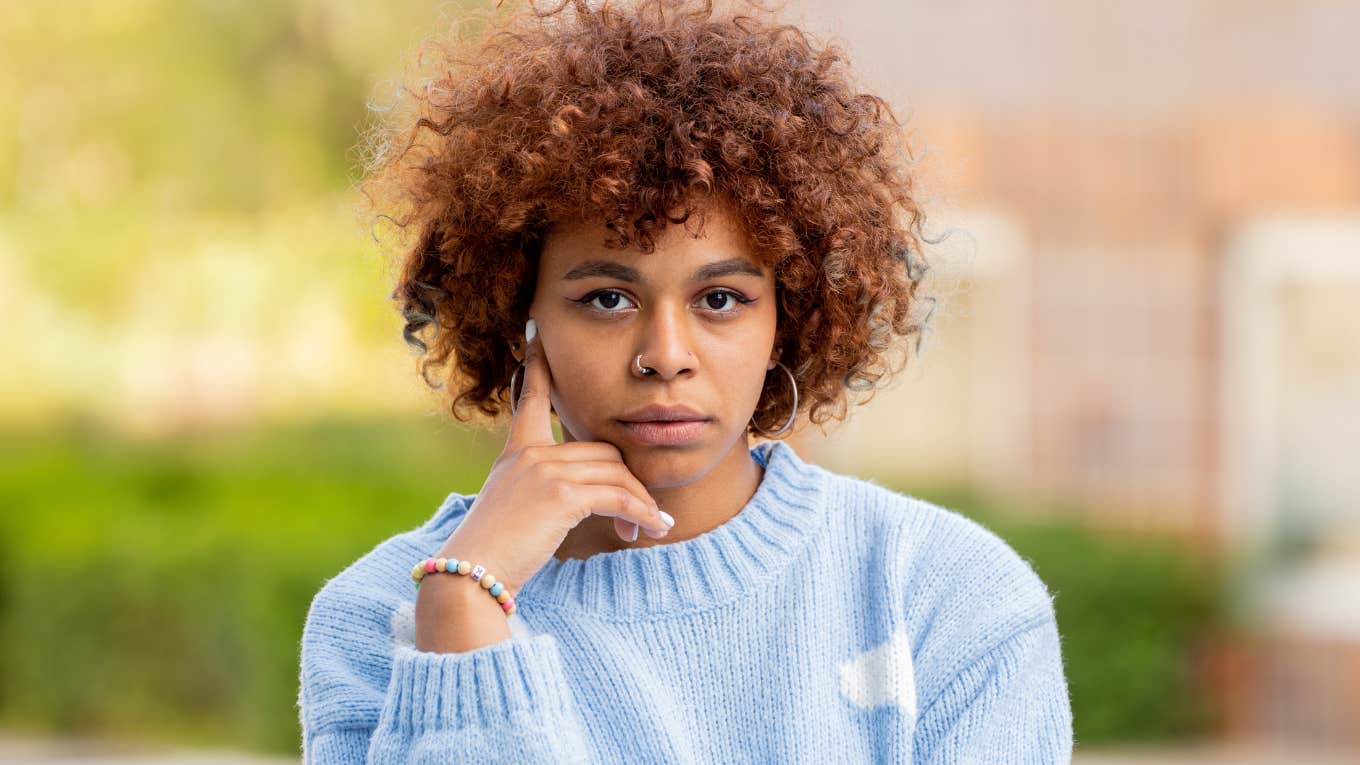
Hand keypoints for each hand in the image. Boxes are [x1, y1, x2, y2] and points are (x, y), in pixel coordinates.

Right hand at [430, 317, 674, 594]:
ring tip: (652, 528)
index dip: (539, 366)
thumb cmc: (495, 553)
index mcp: (517, 452)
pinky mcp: (560, 494)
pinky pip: (618, 496)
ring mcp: (544, 469)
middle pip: (603, 451)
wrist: (471, 576)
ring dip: (640, 504)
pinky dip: (642, 513)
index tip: (536, 331)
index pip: (532, 398)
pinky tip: (653, 529)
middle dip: (629, 484)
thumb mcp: (515, 508)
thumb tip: (586, 494)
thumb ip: (544, 488)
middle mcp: (530, 453)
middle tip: (642, 517)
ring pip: (616, 474)